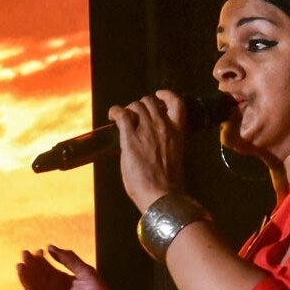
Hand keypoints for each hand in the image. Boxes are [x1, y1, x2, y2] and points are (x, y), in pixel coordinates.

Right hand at [16, 245, 132, 289]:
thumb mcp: (87, 273)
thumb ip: (70, 260)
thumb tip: (50, 247)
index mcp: (60, 279)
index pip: (44, 266)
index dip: (39, 258)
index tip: (37, 251)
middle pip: (35, 276)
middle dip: (29, 265)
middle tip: (25, 255)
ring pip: (31, 289)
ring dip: (24, 278)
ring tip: (21, 267)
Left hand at [107, 89, 186, 212]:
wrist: (162, 194)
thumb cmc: (168, 182)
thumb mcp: (174, 156)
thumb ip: (166, 143)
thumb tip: (155, 142)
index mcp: (178, 132)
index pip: (177, 103)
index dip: (166, 96)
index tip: (159, 96)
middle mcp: (163, 126)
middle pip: (150, 102)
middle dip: (140, 105)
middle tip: (134, 115)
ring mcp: (147, 130)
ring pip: (136, 105)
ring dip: (128, 109)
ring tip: (122, 119)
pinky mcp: (130, 138)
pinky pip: (121, 114)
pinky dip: (115, 111)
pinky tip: (112, 116)